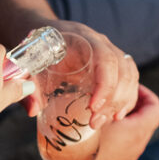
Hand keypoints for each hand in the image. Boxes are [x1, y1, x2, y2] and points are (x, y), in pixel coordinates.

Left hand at [23, 19, 139, 129]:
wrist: (43, 37)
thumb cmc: (36, 51)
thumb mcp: (28, 66)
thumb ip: (28, 86)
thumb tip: (33, 110)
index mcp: (81, 38)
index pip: (105, 58)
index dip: (105, 83)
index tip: (93, 107)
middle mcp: (101, 43)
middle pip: (122, 68)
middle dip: (113, 99)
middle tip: (95, 122)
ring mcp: (110, 52)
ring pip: (130, 74)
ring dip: (122, 101)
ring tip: (104, 122)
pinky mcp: (114, 64)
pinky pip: (130, 79)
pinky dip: (128, 98)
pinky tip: (116, 115)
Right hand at [82, 84, 158, 159]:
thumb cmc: (81, 144)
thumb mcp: (93, 116)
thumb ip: (106, 103)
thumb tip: (107, 90)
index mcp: (136, 132)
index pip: (156, 109)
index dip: (147, 94)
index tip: (133, 87)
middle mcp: (137, 146)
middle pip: (147, 120)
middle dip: (136, 105)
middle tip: (118, 95)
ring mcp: (129, 157)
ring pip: (137, 133)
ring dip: (128, 120)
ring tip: (107, 111)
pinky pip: (127, 144)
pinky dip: (121, 133)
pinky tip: (101, 130)